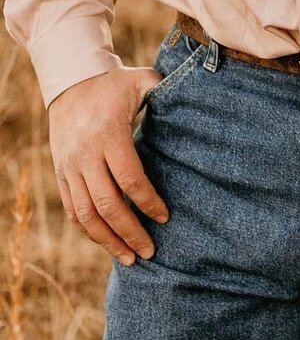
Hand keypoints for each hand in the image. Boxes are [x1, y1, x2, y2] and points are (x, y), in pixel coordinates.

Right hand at [47, 66, 168, 264]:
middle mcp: (85, 156)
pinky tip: (107, 242)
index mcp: (109, 135)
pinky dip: (89, 230)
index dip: (147, 202)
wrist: (70, 81)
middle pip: (107, 205)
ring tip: (129, 258)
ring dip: (107, 240)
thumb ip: (167, 92)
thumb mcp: (143, 81)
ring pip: (85, 215)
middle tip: (150, 251)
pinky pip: (72, 210)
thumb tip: (199, 99)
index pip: (129, 178)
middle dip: (129, 232)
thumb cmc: (115, 84)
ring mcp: (69, 167)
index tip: (164, 218)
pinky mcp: (61, 174)